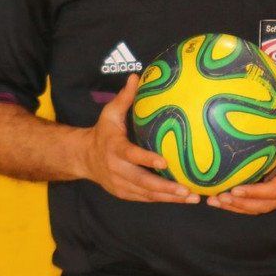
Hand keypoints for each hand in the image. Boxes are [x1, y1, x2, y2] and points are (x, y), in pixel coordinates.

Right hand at [82, 74, 199, 203]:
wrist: (83, 158)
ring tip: (192, 198)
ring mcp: (120, 184)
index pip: (131, 155)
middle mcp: (117, 169)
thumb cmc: (103, 132)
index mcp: (115, 149)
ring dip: (169, 197)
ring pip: (146, 194)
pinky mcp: (124, 194)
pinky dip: (162, 200)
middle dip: (165, 188)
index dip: (147, 159)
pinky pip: (145, 198)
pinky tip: (181, 199)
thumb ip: (125, 97)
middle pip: (142, 181)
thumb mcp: (110, 113)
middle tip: (187, 190)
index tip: (165, 162)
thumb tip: (136, 76)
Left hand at [206, 123, 275, 214]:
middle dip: (240, 204)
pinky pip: (255, 204)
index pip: (274, 190)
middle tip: (219, 197)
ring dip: (236, 207)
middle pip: (264, 205)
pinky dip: (238, 205)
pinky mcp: (272, 196)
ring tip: (215, 201)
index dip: (254, 193)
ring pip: (258, 208)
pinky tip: (221, 199)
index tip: (236, 189)